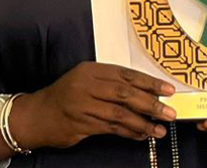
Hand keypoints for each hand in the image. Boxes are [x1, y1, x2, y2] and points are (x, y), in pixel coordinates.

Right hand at [8, 62, 177, 149]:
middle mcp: (86, 85)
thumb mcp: (86, 81)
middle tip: (169, 113)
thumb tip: (145, 93)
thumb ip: (111, 84)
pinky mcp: (81, 124)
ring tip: (159, 129)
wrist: (37, 115)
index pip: (126, 74)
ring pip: (120, 113)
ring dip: (142, 123)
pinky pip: (111, 129)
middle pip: (125, 93)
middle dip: (150, 104)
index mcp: (91, 70)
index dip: (149, 83)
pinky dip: (129, 133)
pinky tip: (140, 135)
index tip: (168, 90)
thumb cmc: (66, 97)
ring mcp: (82, 105)